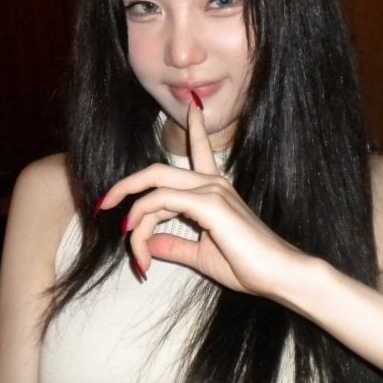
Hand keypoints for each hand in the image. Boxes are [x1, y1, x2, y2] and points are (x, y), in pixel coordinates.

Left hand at [97, 102, 296, 294]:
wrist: (280, 276)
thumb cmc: (248, 266)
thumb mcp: (202, 255)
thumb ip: (176, 246)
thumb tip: (151, 245)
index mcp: (214, 189)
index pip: (201, 148)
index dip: (194, 127)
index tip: (192, 106)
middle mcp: (212, 182)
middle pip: (155, 171)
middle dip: (125, 185)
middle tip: (103, 204)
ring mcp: (211, 189)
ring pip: (153, 189)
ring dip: (134, 218)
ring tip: (133, 249)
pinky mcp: (209, 203)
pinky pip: (161, 202)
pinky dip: (143, 221)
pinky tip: (139, 244)